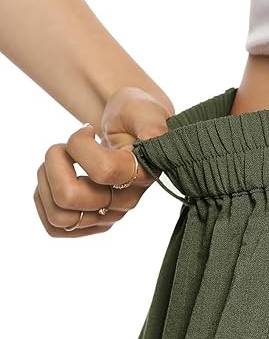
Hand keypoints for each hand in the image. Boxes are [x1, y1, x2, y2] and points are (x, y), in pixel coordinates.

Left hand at [33, 86, 173, 236]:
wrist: (133, 129)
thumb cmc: (135, 117)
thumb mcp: (144, 111)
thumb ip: (151, 124)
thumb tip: (154, 137)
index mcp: (140, 176)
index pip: (101, 171)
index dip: (79, 143)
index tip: (87, 129)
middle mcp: (125, 203)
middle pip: (69, 197)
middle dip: (54, 161)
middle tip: (65, 146)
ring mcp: (108, 216)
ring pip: (58, 216)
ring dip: (46, 181)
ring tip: (59, 162)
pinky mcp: (92, 223)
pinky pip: (55, 227)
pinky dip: (44, 201)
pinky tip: (54, 178)